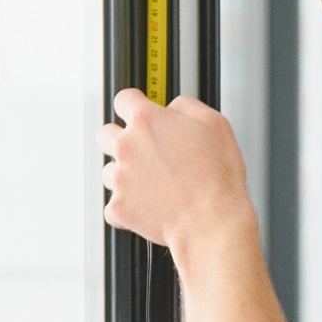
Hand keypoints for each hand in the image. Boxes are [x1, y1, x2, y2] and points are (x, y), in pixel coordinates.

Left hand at [100, 89, 254, 258]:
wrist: (211, 221)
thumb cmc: (216, 178)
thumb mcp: (214, 123)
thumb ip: (186, 106)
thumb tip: (173, 107)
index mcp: (147, 121)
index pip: (124, 100)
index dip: (133, 105)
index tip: (137, 111)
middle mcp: (127, 146)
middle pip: (106, 134)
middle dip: (121, 140)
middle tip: (143, 152)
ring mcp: (120, 178)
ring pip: (109, 171)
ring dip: (125, 175)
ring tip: (152, 185)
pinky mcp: (119, 207)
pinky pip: (113, 206)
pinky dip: (127, 208)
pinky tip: (148, 206)